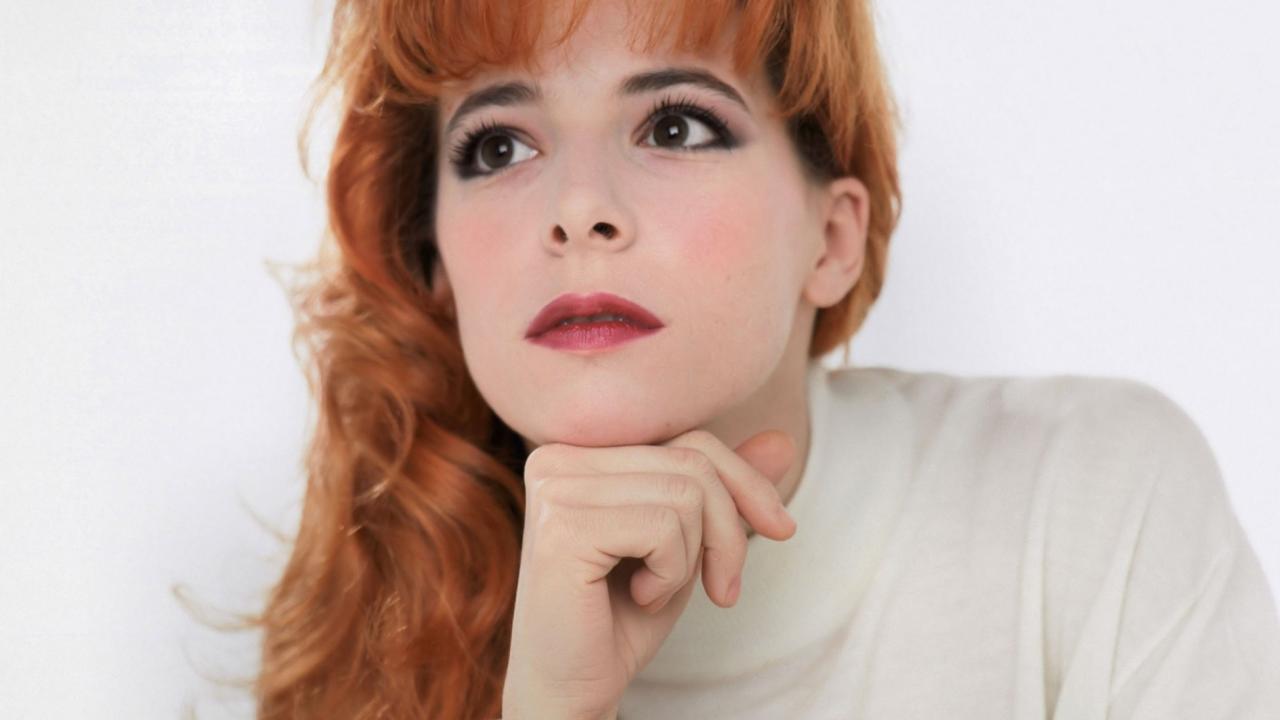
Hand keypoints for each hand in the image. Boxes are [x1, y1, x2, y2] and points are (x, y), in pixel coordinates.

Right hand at [500, 428, 797, 719]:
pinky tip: (639, 597)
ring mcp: (555, 488)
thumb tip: (782, 440)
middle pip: (692, 462)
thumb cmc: (621, 618)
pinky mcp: (561, 527)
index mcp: (580, 450)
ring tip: (655, 591)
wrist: (570, 689)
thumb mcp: (686, 544)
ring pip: (685, 493)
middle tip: (721, 587)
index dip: (746, 484)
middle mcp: (557, 457)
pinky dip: (671, 574)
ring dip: (693, 558)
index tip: (781, 530)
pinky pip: (662, 527)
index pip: (689, 440)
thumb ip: (721, 489)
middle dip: (728, 531)